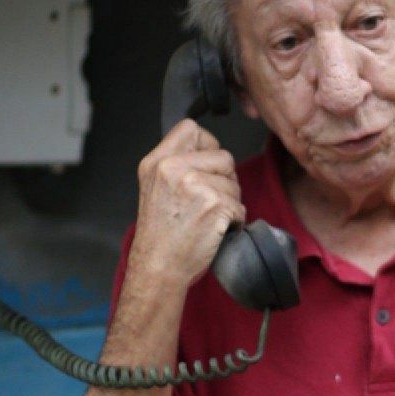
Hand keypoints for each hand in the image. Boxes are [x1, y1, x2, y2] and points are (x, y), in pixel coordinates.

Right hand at [131, 119, 245, 290]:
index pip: (191, 128)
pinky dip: (234, 221)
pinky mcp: (214, 205)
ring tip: (207, 219)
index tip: (205, 166)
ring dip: (230, 203)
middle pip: (223, 157)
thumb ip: (176, 164)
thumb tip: (211, 152)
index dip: (207, 146)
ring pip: (234, 184)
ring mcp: (194, 186)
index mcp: (157, 162)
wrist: (158, 267)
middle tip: (208, 201)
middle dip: (225, 180)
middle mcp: (173, 169)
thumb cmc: (160, 234)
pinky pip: (240, 207)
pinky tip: (214, 231)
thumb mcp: (155, 187)